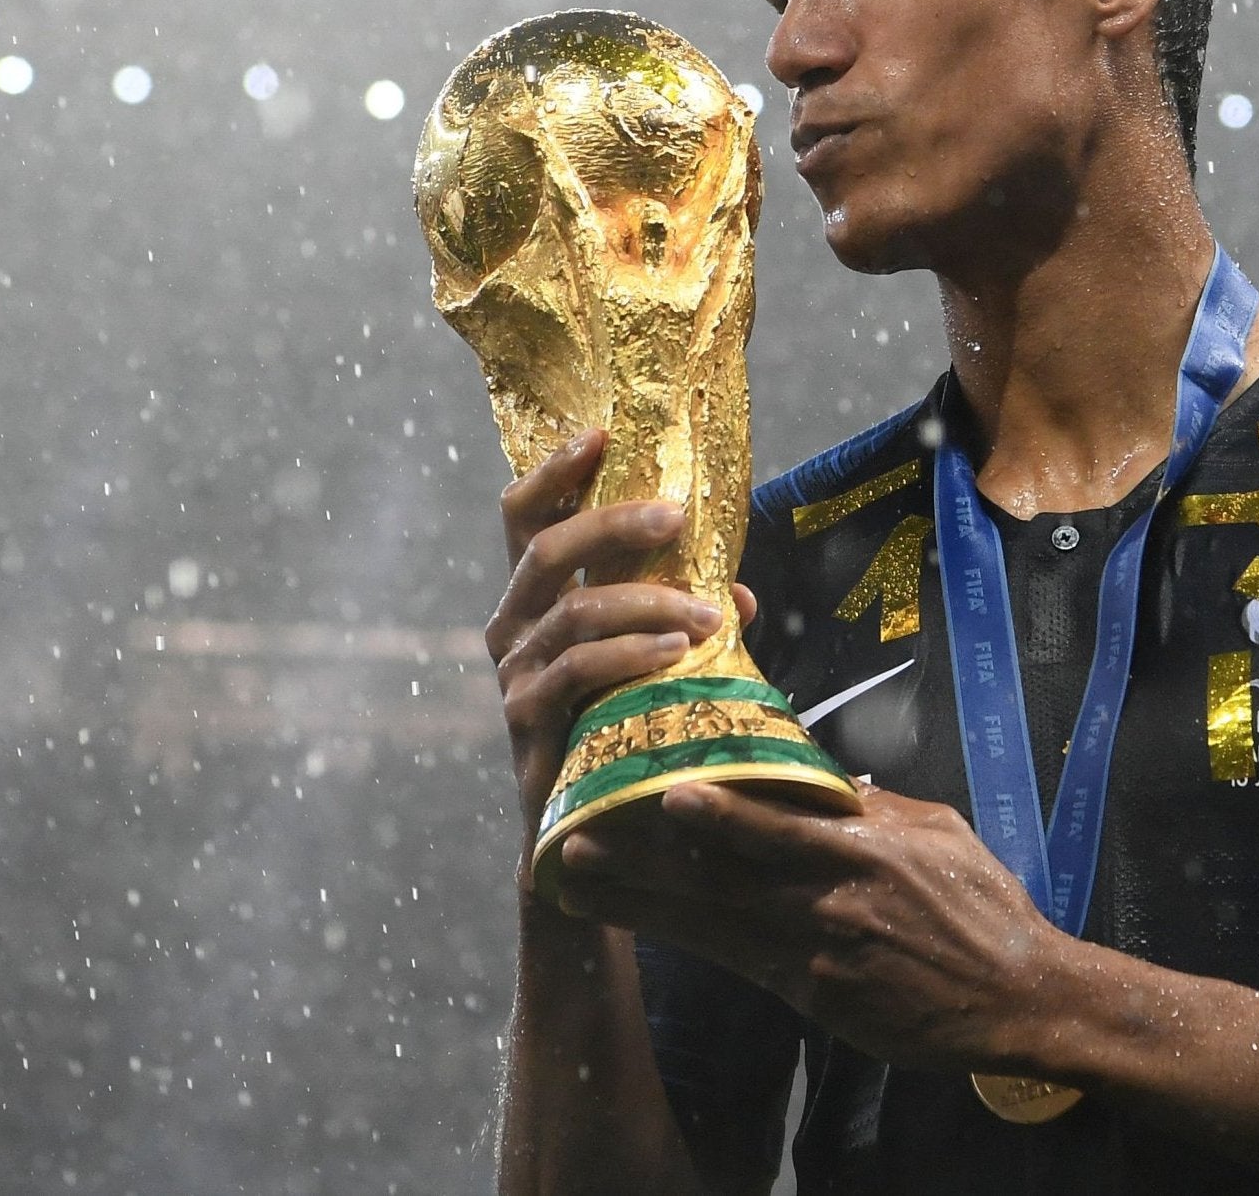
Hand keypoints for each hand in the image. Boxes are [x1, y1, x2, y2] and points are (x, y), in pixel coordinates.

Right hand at [488, 428, 755, 888]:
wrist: (591, 825)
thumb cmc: (624, 724)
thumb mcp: (660, 658)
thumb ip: (690, 618)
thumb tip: (743, 593)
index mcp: (537, 596)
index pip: (524, 517)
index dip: (553, 471)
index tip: (598, 433)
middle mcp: (515, 625)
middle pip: (546, 549)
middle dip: (612, 524)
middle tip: (675, 515)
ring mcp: (516, 674)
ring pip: (572, 610)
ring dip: (647, 601)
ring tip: (706, 612)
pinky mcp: (528, 722)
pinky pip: (577, 671)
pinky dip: (631, 654)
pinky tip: (678, 653)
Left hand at [553, 782, 1069, 1073]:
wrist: (1017, 995)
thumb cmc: (984, 908)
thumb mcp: (939, 833)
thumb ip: (877, 808)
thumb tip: (827, 782)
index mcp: (866, 846)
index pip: (778, 820)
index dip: (718, 811)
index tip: (663, 790)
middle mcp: (831, 896)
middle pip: (724, 873)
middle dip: (647, 857)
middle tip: (579, 836)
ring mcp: (818, 950)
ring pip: (715, 920)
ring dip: (644, 900)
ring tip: (583, 879)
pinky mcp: (814, 994)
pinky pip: (739, 960)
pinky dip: (689, 941)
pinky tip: (647, 929)